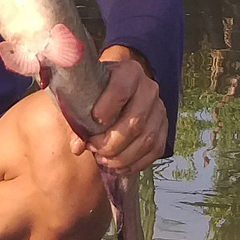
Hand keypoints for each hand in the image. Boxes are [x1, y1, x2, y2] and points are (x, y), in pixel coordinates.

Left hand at [72, 45, 166, 175]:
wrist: (113, 94)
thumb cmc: (94, 94)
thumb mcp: (83, 97)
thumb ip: (76, 119)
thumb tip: (78, 146)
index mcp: (129, 72)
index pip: (122, 88)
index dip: (108, 106)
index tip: (94, 121)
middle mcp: (149, 89)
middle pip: (136, 121)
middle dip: (113, 142)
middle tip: (95, 149)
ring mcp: (159, 110)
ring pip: (146, 139)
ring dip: (123, 156)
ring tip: (103, 160)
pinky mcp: (163, 129)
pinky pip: (155, 150)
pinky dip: (136, 163)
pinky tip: (118, 167)